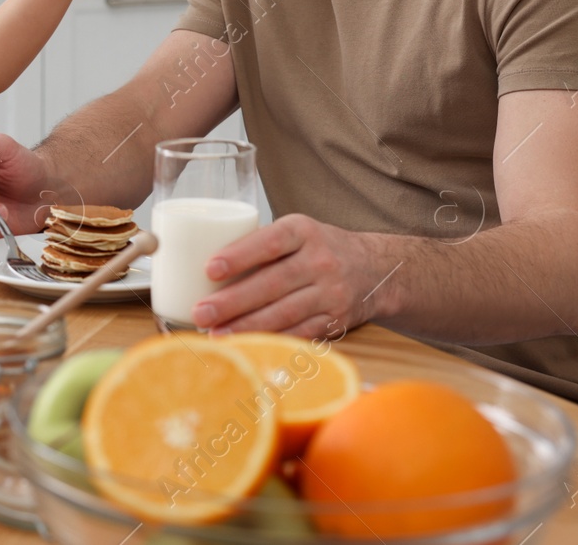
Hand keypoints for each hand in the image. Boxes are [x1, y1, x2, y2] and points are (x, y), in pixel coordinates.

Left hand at [192, 213, 384, 338]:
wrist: (376, 269)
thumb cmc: (317, 248)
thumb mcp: (294, 232)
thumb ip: (259, 245)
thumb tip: (202, 269)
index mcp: (302, 231)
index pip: (269, 242)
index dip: (240, 255)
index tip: (210, 269)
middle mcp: (320, 260)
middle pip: (272, 283)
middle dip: (233, 301)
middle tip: (200, 313)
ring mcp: (331, 292)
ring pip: (284, 313)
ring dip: (247, 326)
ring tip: (216, 334)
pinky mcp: (336, 320)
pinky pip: (300, 333)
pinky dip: (272, 340)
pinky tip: (247, 346)